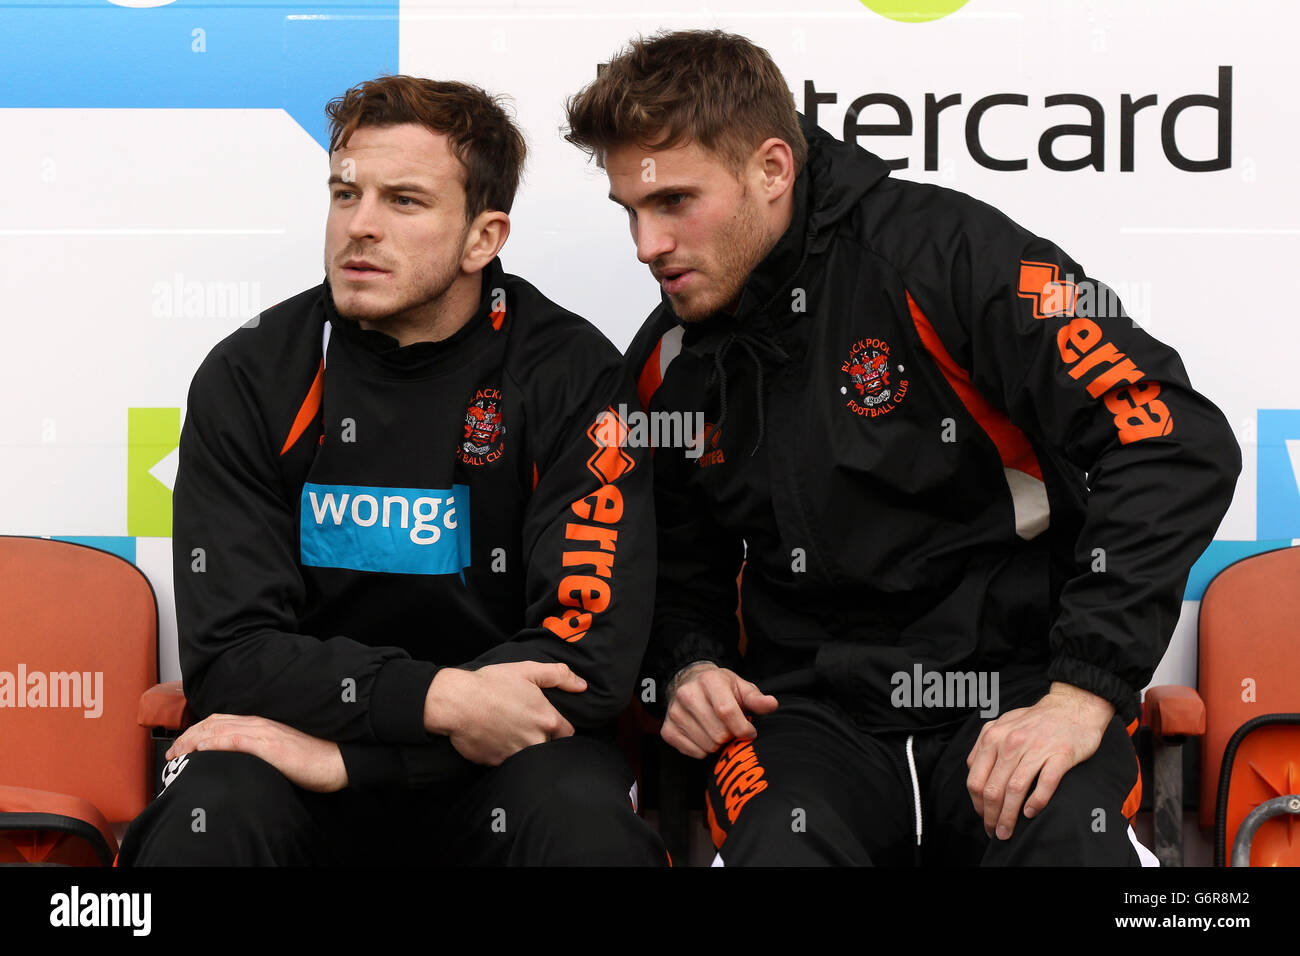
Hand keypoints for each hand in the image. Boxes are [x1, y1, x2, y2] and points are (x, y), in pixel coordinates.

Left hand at [165, 714, 347, 792]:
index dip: (196, 732)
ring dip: (193, 741)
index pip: (219, 721)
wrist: (336, 759)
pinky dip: (214, 743)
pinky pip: (235, 740)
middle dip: (187, 737)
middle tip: (171, 753)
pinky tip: (201, 750)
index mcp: (261, 724)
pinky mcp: (269, 746)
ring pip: (218, 730)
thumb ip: (260, 749)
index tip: (181, 747)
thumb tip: (241, 760)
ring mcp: (263, 733)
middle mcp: (259, 724)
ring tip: (177, 754)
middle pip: (213, 723)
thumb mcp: (281, 750)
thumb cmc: (313, 757)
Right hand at [423, 661, 585, 765]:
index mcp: (547, 720)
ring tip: (509, 732)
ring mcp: (516, 755)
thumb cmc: (491, 684)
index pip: (567, 733)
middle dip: (541, 738)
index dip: (559, 727)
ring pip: (530, 757)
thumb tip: (582, 686)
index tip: (548, 722)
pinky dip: (504, 753)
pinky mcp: (498, 764)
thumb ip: (559, 676)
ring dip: (523, 747)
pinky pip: (508, 763)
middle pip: (549, 746)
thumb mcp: (527, 671)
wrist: (456, 702)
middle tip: (525, 725)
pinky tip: (495, 739)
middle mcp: (535, 741)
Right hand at [660, 661, 778, 758]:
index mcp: (709, 681)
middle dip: (730, 737)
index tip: (750, 732)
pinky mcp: (667, 729)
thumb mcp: (740, 687)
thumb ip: (756, 698)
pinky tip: (705, 737)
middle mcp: (687, 694)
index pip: (726, 711)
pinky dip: (703, 750)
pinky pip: (692, 752)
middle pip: (718, 733)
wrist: (689, 683)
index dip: (743, 728)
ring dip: (718, 745)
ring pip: (706, 745)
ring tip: (718, 731)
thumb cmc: (720, 687)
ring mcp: (675, 712)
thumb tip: (771, 704)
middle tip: (731, 730)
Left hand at [965, 681, 1114, 839]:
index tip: (983, 817)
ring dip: (1009, 816)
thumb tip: (973, 772)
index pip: (976, 779)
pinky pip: (1044, 783)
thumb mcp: (1003, 725)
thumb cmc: (1037, 720)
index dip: (977, 804)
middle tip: (996, 832)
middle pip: (993, 789)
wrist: (1072, 706)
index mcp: (993, 737)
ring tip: (1008, 831)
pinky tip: (1031, 813)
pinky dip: (1036, 802)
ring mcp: (1036, 748)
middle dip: (991, 816)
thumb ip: (986, 746)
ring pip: (1015, 790)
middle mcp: (1010, 742)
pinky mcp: (1061, 755)